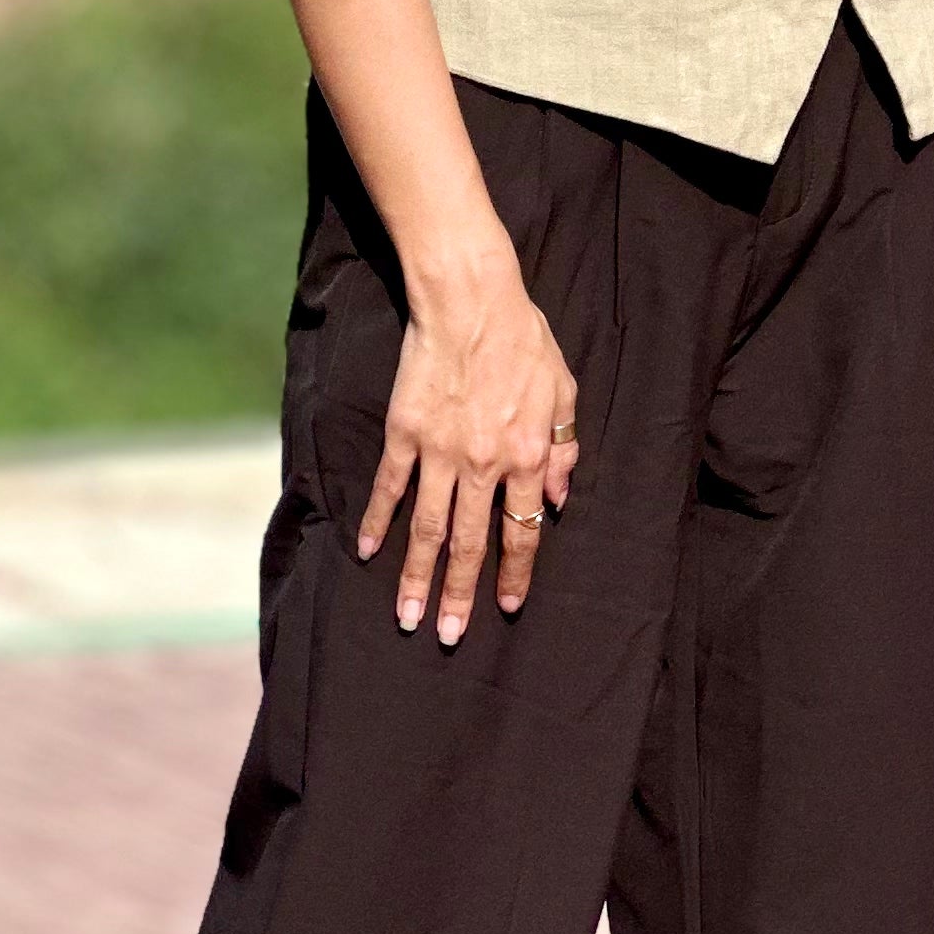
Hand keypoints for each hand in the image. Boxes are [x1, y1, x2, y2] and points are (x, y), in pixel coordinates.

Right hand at [357, 273, 579, 642]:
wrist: (470, 298)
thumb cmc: (522, 339)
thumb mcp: (563, 391)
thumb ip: (564, 447)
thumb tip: (561, 498)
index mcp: (527, 455)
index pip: (523, 530)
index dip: (515, 573)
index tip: (507, 606)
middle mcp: (483, 463)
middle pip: (471, 543)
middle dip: (458, 595)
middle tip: (447, 635)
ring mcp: (439, 451)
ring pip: (428, 528)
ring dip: (416, 577)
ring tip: (406, 617)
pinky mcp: (405, 433)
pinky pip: (391, 488)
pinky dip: (379, 522)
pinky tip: (369, 552)